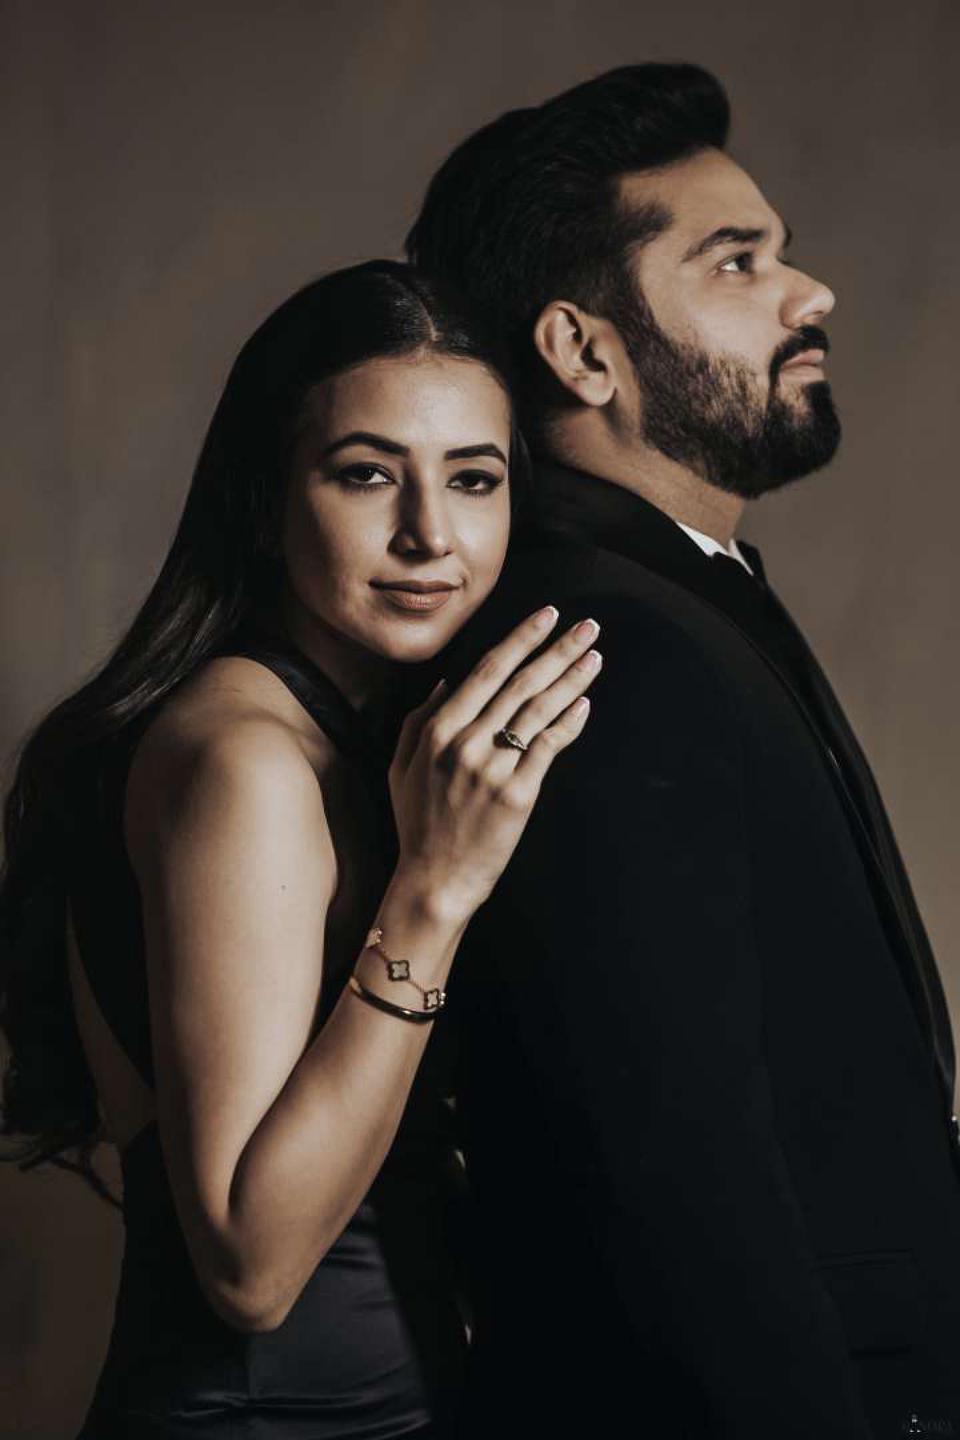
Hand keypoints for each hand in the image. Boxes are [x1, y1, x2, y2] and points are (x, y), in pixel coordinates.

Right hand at [387, 606, 599, 921]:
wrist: (436, 880)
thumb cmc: (418, 824)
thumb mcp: (401, 766)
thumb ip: (420, 719)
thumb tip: (447, 681)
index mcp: (437, 730)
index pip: (488, 670)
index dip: (521, 639)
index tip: (547, 616)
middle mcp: (465, 743)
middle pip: (521, 682)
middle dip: (558, 648)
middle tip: (588, 626)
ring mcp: (493, 769)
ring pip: (539, 709)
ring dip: (572, 678)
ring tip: (595, 656)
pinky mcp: (517, 795)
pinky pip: (548, 747)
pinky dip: (569, 723)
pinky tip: (585, 703)